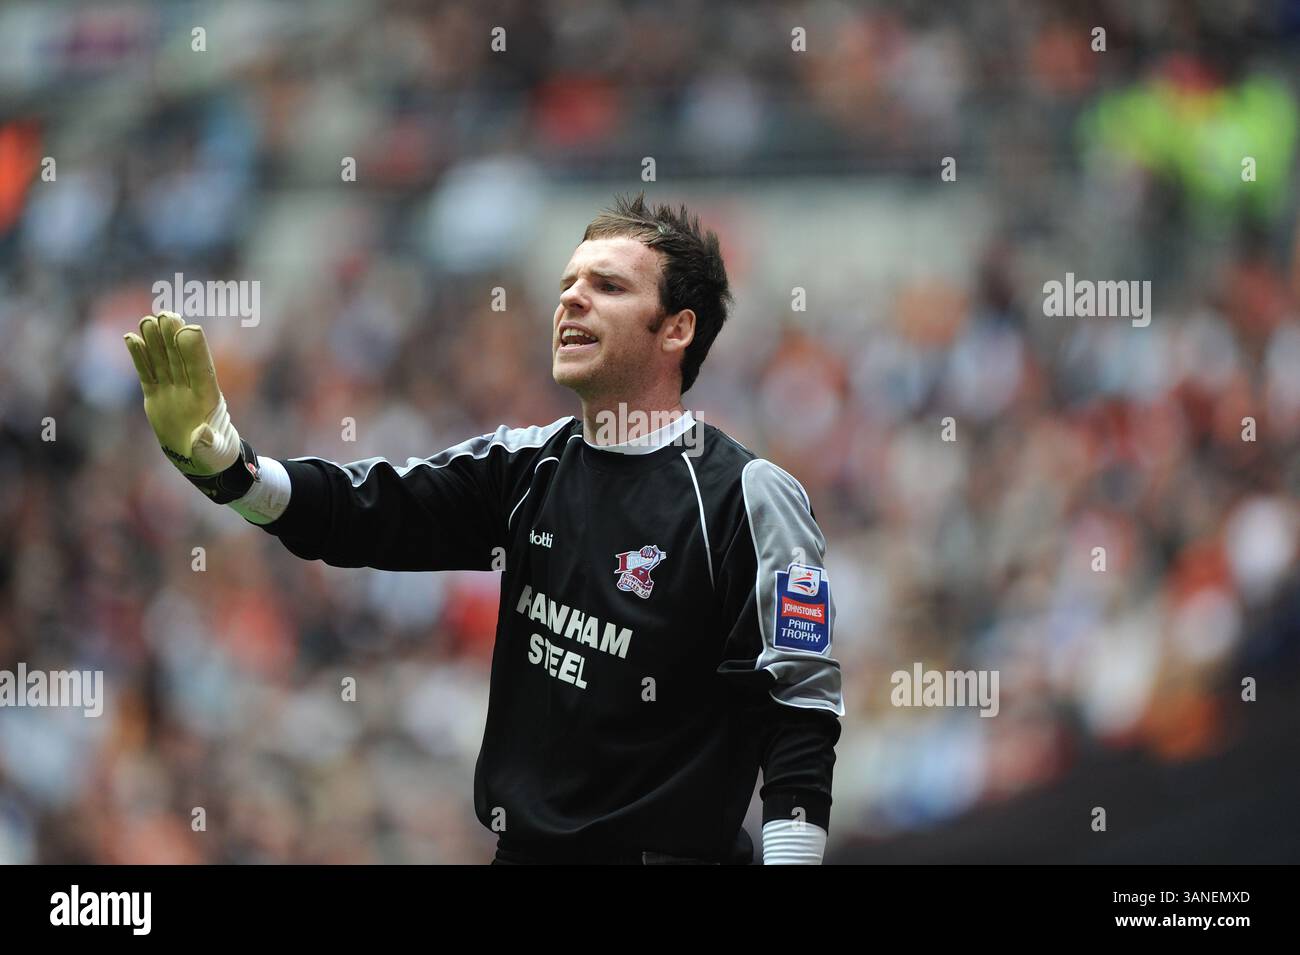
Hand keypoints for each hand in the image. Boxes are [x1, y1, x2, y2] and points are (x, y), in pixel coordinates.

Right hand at [123, 312, 241, 476]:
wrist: (197, 457)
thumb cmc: (212, 455)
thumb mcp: (213, 452)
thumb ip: (208, 444)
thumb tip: (202, 435)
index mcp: (208, 398)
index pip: (201, 369)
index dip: (195, 351)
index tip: (189, 329)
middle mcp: (189, 389)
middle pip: (180, 358)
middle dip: (173, 338)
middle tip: (167, 315)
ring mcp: (172, 390)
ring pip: (162, 361)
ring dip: (155, 341)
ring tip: (148, 320)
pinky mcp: (156, 395)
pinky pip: (147, 373)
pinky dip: (139, 357)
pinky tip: (131, 338)